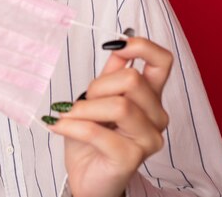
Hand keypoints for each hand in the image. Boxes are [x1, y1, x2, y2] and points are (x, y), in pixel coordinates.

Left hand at [46, 36, 172, 196]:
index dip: (140, 46)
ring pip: (119, 105)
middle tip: (82, 102)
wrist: (86, 178)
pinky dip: (72, 126)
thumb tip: (118, 43)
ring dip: (85, 108)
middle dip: (99, 86)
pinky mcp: (131, 157)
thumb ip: (111, 74)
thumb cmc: (92, 139)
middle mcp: (157, 116)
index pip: (162, 61)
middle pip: (132, 80)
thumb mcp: (98, 98)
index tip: (115, 46)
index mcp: (151, 97)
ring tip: (70, 116)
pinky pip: (98, 131)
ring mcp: (148, 139)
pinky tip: (59, 126)